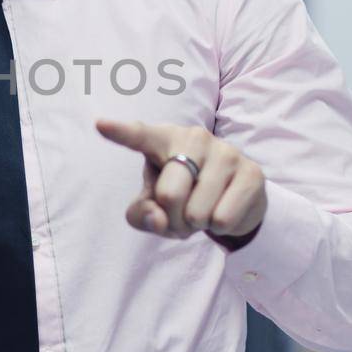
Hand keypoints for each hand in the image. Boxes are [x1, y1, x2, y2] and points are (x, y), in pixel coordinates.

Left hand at [95, 118, 265, 242]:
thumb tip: (159, 219)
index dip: (121, 132)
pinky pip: (222, 219)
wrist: (234, 199)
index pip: (140, 136)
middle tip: (182, 214)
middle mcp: (195, 138)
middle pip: (169, 195)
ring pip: (197, 213)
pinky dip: (219, 227)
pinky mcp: (251, 173)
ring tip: (203, 210)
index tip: (100, 124)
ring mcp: (226, 152)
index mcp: (164, 138)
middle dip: (172, 219)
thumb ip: (142, 214)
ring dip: (196, 225)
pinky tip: (224, 210)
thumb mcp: (153, 206)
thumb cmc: (184, 196)